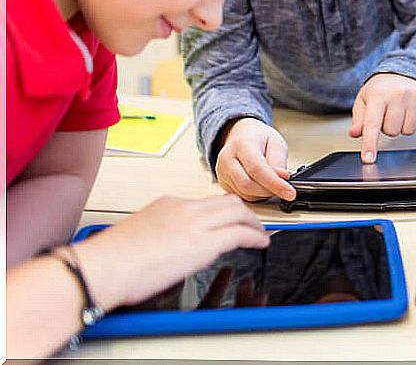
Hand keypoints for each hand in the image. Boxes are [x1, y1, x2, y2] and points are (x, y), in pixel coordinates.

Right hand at [72, 194, 268, 309]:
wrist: (102, 267)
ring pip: (238, 212)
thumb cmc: (110, 260)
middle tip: (252, 223)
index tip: (230, 218)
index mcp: (168, 204)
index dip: (223, 211)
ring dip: (254, 223)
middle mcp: (184, 208)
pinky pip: (240, 233)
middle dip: (244, 212)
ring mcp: (195, 223)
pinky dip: (255, 236)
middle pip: (227, 201)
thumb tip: (170, 244)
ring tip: (260, 232)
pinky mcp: (204, 243)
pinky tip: (260, 243)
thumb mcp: (140, 232)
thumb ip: (161, 231)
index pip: (205, 202)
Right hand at [215, 118, 294, 201]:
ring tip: (273, 182)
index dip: (274, 183)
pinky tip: (263, 185)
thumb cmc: (260, 138)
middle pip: (248, 185)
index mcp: (241, 144)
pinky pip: (242, 197)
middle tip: (284, 187)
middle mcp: (227, 159)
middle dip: (270, 190)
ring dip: (264, 194)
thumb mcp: (276, 142)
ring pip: (245, 194)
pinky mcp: (224, 184)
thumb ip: (279, 160)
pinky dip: (256, 195)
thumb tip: (282, 178)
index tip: (290, 193)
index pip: (257, 169)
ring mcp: (222, 173)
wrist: (242, 136)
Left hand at [349, 74, 415, 162]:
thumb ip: (359, 119)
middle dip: (387, 128)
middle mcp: (398, 95)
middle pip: (391, 131)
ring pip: (407, 131)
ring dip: (401, 127)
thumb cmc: (382, 88)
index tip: (368, 158)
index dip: (370, 144)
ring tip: (398, 112)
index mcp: (378, 94)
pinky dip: (412, 124)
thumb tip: (355, 133)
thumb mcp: (364, 100)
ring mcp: (414, 98)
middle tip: (387, 114)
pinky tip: (409, 112)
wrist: (405, 72)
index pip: (372, 124)